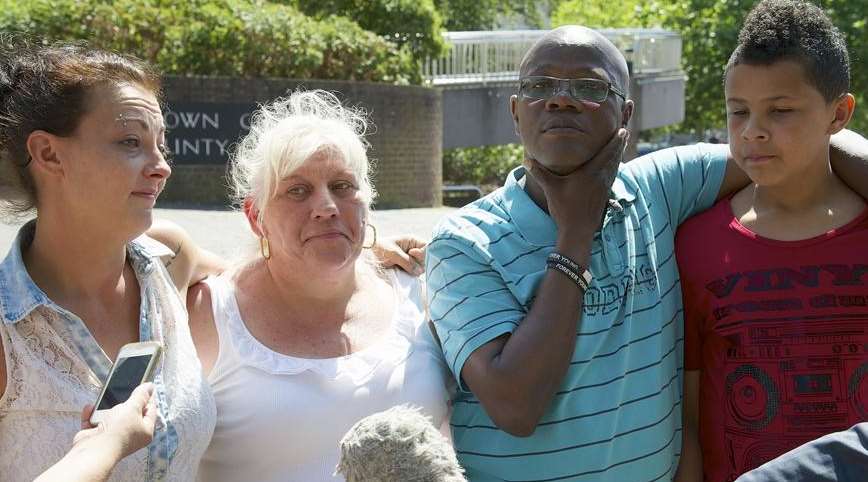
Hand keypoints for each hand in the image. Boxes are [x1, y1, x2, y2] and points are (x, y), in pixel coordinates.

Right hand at [75, 383, 157, 459]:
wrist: (92, 451)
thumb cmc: (117, 432)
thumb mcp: (133, 408)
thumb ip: (140, 396)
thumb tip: (150, 386)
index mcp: (145, 431)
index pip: (150, 411)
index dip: (149, 397)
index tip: (146, 386)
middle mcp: (130, 435)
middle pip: (130, 412)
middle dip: (124, 402)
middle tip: (122, 391)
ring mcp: (112, 436)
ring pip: (111, 416)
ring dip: (105, 408)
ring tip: (105, 400)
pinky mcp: (96, 436)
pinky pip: (94, 421)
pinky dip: (91, 414)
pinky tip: (90, 408)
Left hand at [372, 235, 425, 275]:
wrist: (368, 256)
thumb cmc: (379, 249)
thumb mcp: (393, 253)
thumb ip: (407, 261)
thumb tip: (420, 271)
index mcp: (413, 241)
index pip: (427, 247)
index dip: (423, 253)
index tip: (412, 254)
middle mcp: (414, 250)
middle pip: (426, 259)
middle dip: (418, 263)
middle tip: (405, 263)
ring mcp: (411, 260)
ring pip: (420, 268)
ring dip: (413, 270)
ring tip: (401, 267)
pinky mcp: (407, 268)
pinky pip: (414, 273)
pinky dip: (410, 274)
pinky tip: (403, 273)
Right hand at [528, 128, 627, 244]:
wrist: (578, 231)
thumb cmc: (564, 208)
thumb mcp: (551, 189)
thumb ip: (540, 173)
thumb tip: (526, 159)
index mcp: (591, 173)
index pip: (606, 153)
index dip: (615, 142)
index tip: (622, 131)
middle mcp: (601, 179)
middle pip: (614, 158)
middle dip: (619, 145)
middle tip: (625, 133)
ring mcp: (603, 188)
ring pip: (614, 168)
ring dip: (618, 156)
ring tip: (621, 147)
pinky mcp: (603, 196)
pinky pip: (611, 177)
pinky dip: (614, 169)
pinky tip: (613, 169)